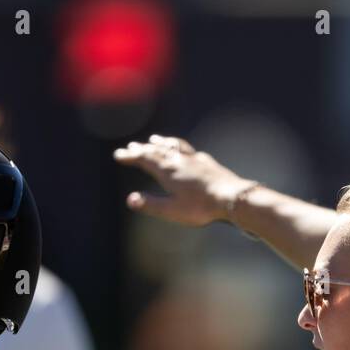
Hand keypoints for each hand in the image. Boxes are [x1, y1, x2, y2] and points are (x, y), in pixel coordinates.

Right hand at [113, 134, 254, 226]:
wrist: (231, 197)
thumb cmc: (201, 207)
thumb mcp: (172, 210)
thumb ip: (151, 204)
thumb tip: (131, 200)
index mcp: (167, 171)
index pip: (144, 159)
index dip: (130, 156)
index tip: (119, 154)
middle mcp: (179, 160)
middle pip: (156, 151)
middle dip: (141, 149)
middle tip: (131, 147)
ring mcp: (194, 159)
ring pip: (173, 147)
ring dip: (161, 143)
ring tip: (153, 139)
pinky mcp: (206, 162)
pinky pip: (188, 149)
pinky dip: (179, 146)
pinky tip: (183, 150)